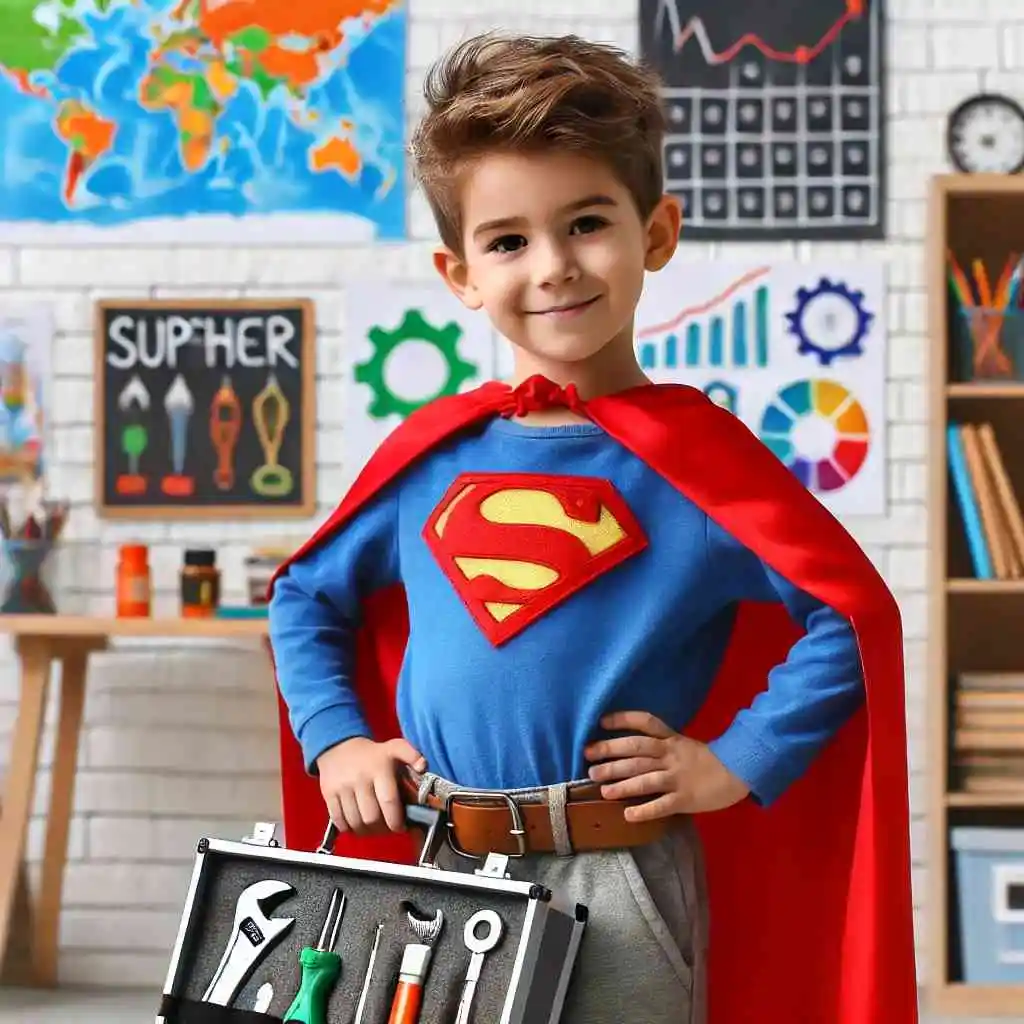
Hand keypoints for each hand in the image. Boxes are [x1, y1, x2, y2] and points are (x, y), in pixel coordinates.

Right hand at [316, 736, 426, 835]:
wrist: (338, 746)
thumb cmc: (372, 754)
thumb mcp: (395, 747)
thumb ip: (412, 755)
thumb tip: (423, 767)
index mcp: (379, 768)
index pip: (389, 802)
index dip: (396, 821)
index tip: (401, 826)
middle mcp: (360, 778)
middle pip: (371, 817)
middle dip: (383, 829)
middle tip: (388, 828)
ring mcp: (342, 787)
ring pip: (356, 823)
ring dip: (367, 831)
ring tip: (375, 827)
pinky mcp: (329, 794)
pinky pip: (340, 822)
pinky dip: (350, 829)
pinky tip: (359, 824)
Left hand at [584, 711, 749, 821]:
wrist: (737, 773)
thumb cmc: (705, 760)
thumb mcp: (682, 744)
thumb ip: (659, 744)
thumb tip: (627, 751)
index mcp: (670, 739)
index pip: (645, 723)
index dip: (623, 720)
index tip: (602, 721)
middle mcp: (670, 755)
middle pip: (637, 751)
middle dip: (611, 755)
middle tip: (588, 760)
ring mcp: (677, 777)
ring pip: (645, 778)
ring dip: (622, 784)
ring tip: (602, 789)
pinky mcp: (685, 799)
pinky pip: (661, 805)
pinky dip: (644, 811)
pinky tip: (628, 815)